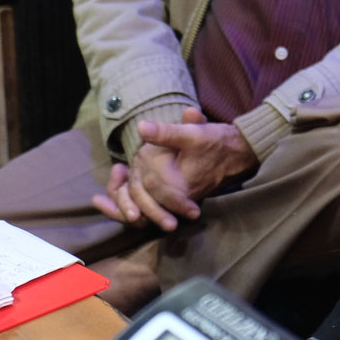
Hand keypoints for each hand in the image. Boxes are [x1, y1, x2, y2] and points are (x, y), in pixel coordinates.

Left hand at [91, 108, 257, 230]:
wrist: (240, 153)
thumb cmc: (217, 142)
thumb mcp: (193, 133)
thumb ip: (167, 132)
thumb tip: (142, 127)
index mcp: (177, 183)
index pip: (147, 188)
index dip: (130, 182)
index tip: (120, 169)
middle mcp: (177, 197)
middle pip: (142, 205)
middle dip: (120, 201)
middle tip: (100, 195)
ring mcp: (178, 200)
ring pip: (146, 213)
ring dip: (122, 208)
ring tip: (100, 202)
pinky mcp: (179, 200)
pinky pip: (152, 211)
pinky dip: (134, 208)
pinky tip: (119, 201)